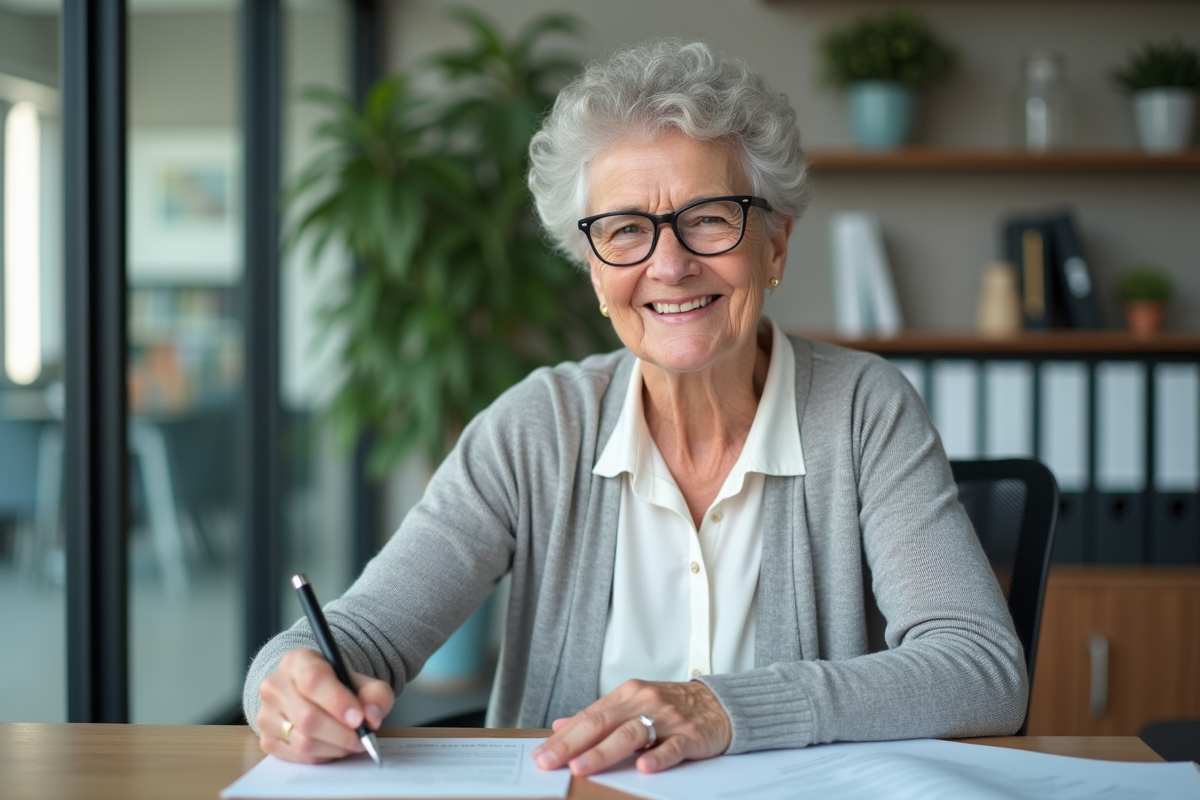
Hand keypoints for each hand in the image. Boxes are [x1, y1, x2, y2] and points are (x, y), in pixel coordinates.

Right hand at [256, 647, 394, 763]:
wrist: (314, 696)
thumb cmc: (338, 686)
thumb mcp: (363, 682)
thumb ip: (375, 695)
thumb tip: (372, 717)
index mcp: (297, 661)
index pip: (314, 680)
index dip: (338, 702)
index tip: (359, 718)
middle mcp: (275, 685)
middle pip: (308, 717)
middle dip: (342, 733)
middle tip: (363, 738)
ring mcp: (266, 714)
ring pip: (303, 741)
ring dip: (334, 747)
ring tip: (351, 742)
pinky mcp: (266, 739)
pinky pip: (298, 757)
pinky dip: (322, 756)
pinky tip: (333, 746)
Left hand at [532, 680, 731, 776]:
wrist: (718, 704)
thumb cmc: (671, 707)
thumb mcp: (632, 704)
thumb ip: (598, 716)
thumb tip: (561, 725)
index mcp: (626, 695)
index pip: (588, 717)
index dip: (563, 737)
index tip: (542, 754)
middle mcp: (643, 702)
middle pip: (602, 723)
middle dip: (571, 744)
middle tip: (550, 762)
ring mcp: (667, 718)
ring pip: (631, 734)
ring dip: (604, 752)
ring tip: (581, 767)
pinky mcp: (690, 735)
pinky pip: (672, 746)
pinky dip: (657, 756)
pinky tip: (643, 767)